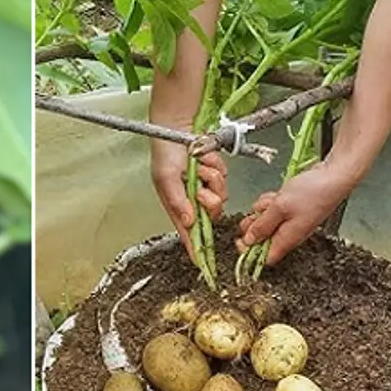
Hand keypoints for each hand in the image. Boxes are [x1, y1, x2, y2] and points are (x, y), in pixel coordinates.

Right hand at [151, 139, 227, 261]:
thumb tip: (189, 221)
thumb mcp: (166, 178)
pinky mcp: (215, 175)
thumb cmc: (165, 154)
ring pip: (221, 194)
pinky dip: (215, 166)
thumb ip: (178, 201)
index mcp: (178, 206)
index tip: (203, 263)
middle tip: (199, 186)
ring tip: (198, 165)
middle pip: (212, 213)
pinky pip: (224, 177)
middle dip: (209, 198)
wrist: (177, 127)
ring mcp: (205, 187)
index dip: (196, 248)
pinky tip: (204, 159)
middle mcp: (193, 200)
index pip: (188, 233)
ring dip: (211, 177)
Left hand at [235, 161, 356, 265]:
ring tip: (273, 200)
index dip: (249, 252)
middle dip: (254, 224)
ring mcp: (290, 221)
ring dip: (262, 209)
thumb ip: (262, 225)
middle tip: (257, 213)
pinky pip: (272, 210)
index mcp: (287, 240)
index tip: (240, 238)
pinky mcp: (291, 210)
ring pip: (265, 221)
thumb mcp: (279, 208)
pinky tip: (277, 195)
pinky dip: (271, 202)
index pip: (264, 258)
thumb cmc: (312, 192)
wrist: (334, 175)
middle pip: (261, 238)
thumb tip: (249, 242)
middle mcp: (288, 234)